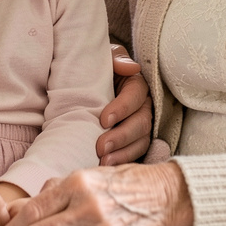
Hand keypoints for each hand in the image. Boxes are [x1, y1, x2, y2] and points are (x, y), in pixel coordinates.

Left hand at [96, 46, 151, 164]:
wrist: (83, 84)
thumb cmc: (93, 69)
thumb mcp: (103, 58)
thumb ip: (116, 59)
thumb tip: (131, 67)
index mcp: (136, 85)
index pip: (136, 96)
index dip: (122, 108)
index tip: (103, 119)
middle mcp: (142, 106)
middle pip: (141, 123)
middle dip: (121, 136)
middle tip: (101, 147)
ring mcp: (139, 126)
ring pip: (140, 141)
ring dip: (123, 153)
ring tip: (103, 161)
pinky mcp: (132, 142)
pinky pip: (134, 154)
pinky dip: (122, 161)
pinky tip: (106, 167)